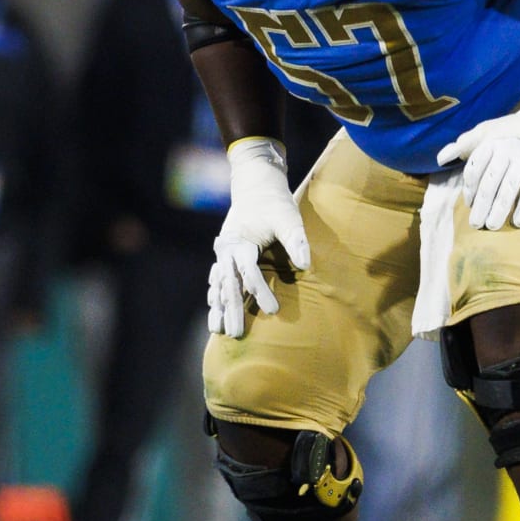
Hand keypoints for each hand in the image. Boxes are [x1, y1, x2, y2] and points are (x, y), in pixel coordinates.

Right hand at [209, 138, 309, 337]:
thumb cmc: (275, 202)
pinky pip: (217, 279)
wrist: (256, 185)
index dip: (260, 293)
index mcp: (240, 242)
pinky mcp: (225, 254)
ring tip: (217, 330)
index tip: (273, 312)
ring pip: (218, 285)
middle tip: (235, 335)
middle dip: (231, 311)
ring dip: (218, 308)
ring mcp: (223, 253)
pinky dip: (215, 296)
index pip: (249, 273)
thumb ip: (295, 240)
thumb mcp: (289, 217)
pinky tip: (214, 310)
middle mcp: (226, 250)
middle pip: (228, 285)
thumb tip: (305, 265)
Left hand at [435, 63, 519, 229]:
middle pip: (490, 180)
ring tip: (492, 226)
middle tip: (475, 224)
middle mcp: (506, 150)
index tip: (468, 204)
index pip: (475, 168)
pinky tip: (519, 222)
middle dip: (481, 203)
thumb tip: (440, 159)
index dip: (469, 188)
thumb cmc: (508, 133)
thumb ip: (462, 146)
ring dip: (500, 208)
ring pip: (509, 186)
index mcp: (490, 143)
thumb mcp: (484, 133)